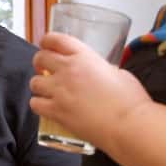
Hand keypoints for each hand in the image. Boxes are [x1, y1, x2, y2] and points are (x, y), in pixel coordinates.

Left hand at [29, 32, 151, 154]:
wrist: (129, 125)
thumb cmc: (131, 101)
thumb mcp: (119, 73)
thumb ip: (103, 69)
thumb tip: (100, 74)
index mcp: (84, 57)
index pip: (56, 39)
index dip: (47, 42)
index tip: (46, 46)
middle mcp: (68, 70)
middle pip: (40, 58)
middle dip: (40, 63)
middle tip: (44, 69)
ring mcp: (60, 91)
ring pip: (34, 82)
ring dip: (39, 86)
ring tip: (47, 92)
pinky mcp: (56, 111)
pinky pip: (35, 104)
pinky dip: (38, 105)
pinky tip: (46, 107)